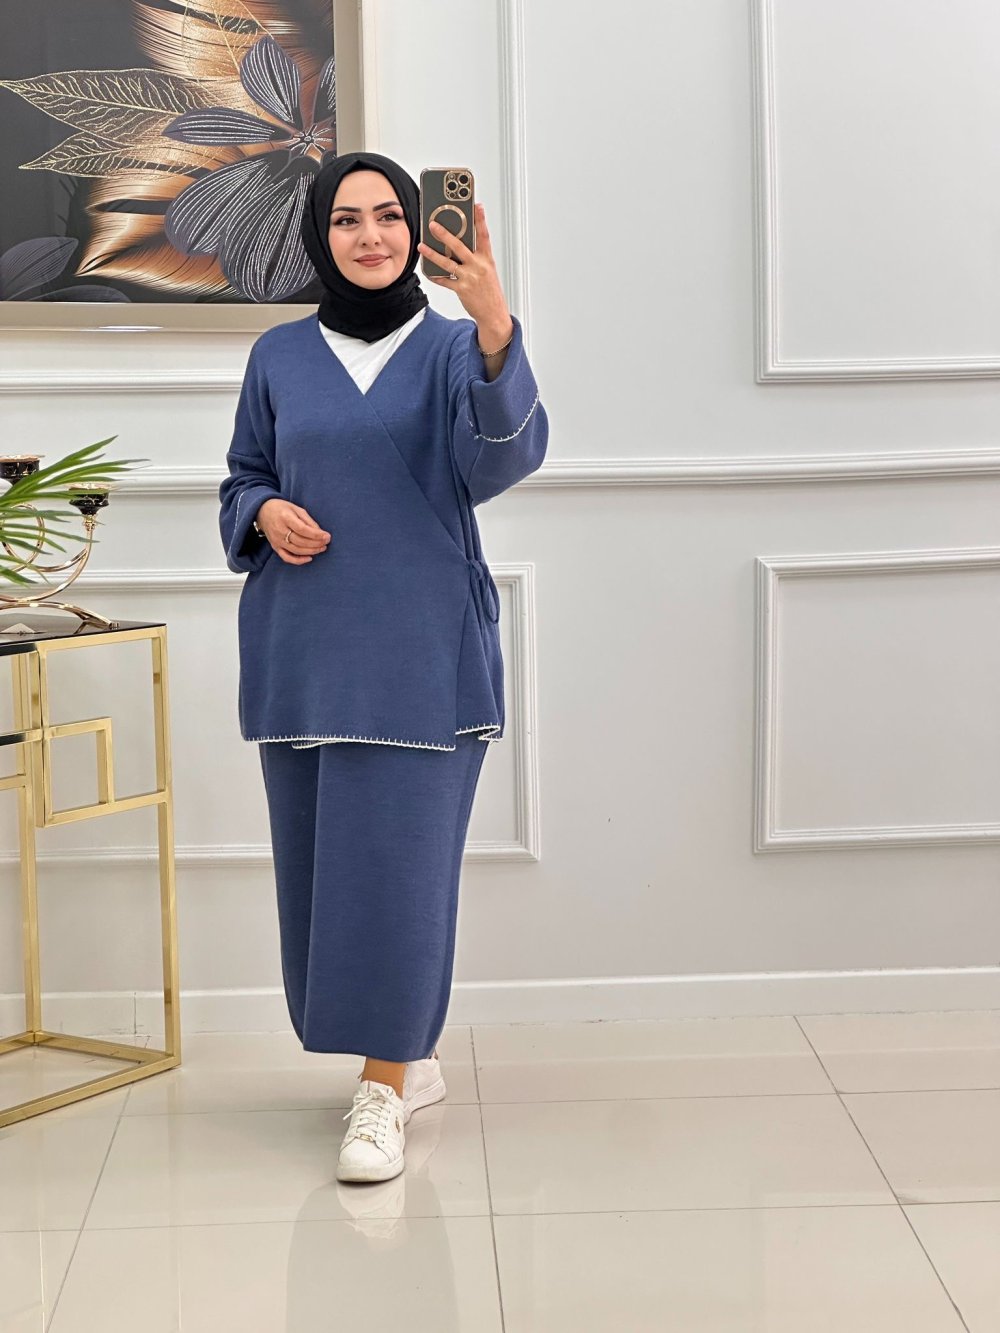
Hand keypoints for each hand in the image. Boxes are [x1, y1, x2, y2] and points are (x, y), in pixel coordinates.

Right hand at [256, 498, 329, 565]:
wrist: (262, 511)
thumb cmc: (282, 508)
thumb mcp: (296, 508)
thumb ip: (308, 520)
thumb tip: (320, 532)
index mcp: (285, 518)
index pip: (303, 530)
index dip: (316, 535)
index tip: (327, 536)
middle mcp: (280, 530)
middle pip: (301, 541)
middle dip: (316, 543)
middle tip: (327, 542)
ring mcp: (276, 540)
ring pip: (296, 550)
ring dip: (311, 551)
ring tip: (322, 548)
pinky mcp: (275, 547)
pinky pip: (287, 557)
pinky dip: (298, 560)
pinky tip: (309, 558)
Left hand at [417, 202, 513, 345]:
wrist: (494, 314)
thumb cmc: (489, 291)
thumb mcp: (488, 271)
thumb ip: (476, 257)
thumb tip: (459, 246)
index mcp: (487, 260)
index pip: (484, 236)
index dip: (481, 220)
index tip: (477, 206)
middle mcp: (478, 267)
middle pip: (459, 246)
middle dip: (445, 234)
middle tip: (433, 225)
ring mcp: (469, 278)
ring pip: (448, 263)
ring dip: (433, 254)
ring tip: (422, 246)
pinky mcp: (462, 290)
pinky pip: (445, 280)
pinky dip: (435, 275)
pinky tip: (427, 270)